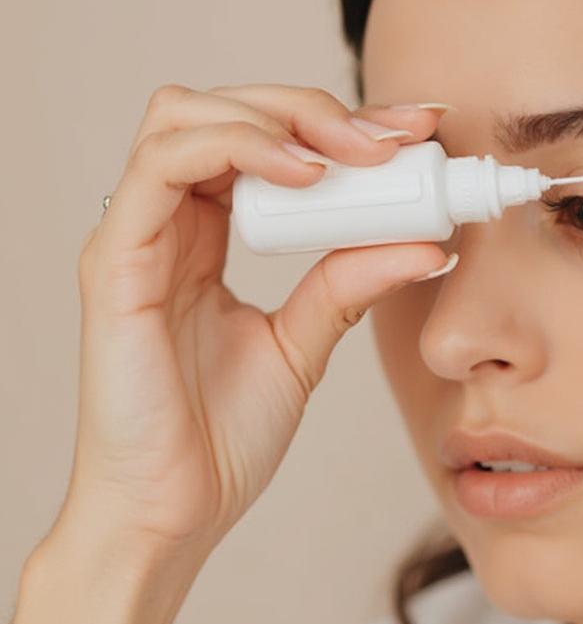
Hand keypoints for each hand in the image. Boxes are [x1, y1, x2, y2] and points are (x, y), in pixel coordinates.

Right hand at [69, 84, 453, 558]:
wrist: (174, 514)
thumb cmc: (219, 438)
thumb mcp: (303, 345)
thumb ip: (347, 286)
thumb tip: (424, 243)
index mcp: (206, 235)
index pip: (264, 141)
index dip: (337, 122)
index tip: (413, 131)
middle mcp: (168, 222)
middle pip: (229, 109)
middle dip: (317, 109)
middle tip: (393, 138)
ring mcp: (137, 236)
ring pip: (189, 115)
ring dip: (282, 118)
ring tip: (353, 154)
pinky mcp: (117, 262)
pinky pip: (163, 166)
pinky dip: (238, 148)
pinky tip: (304, 175)